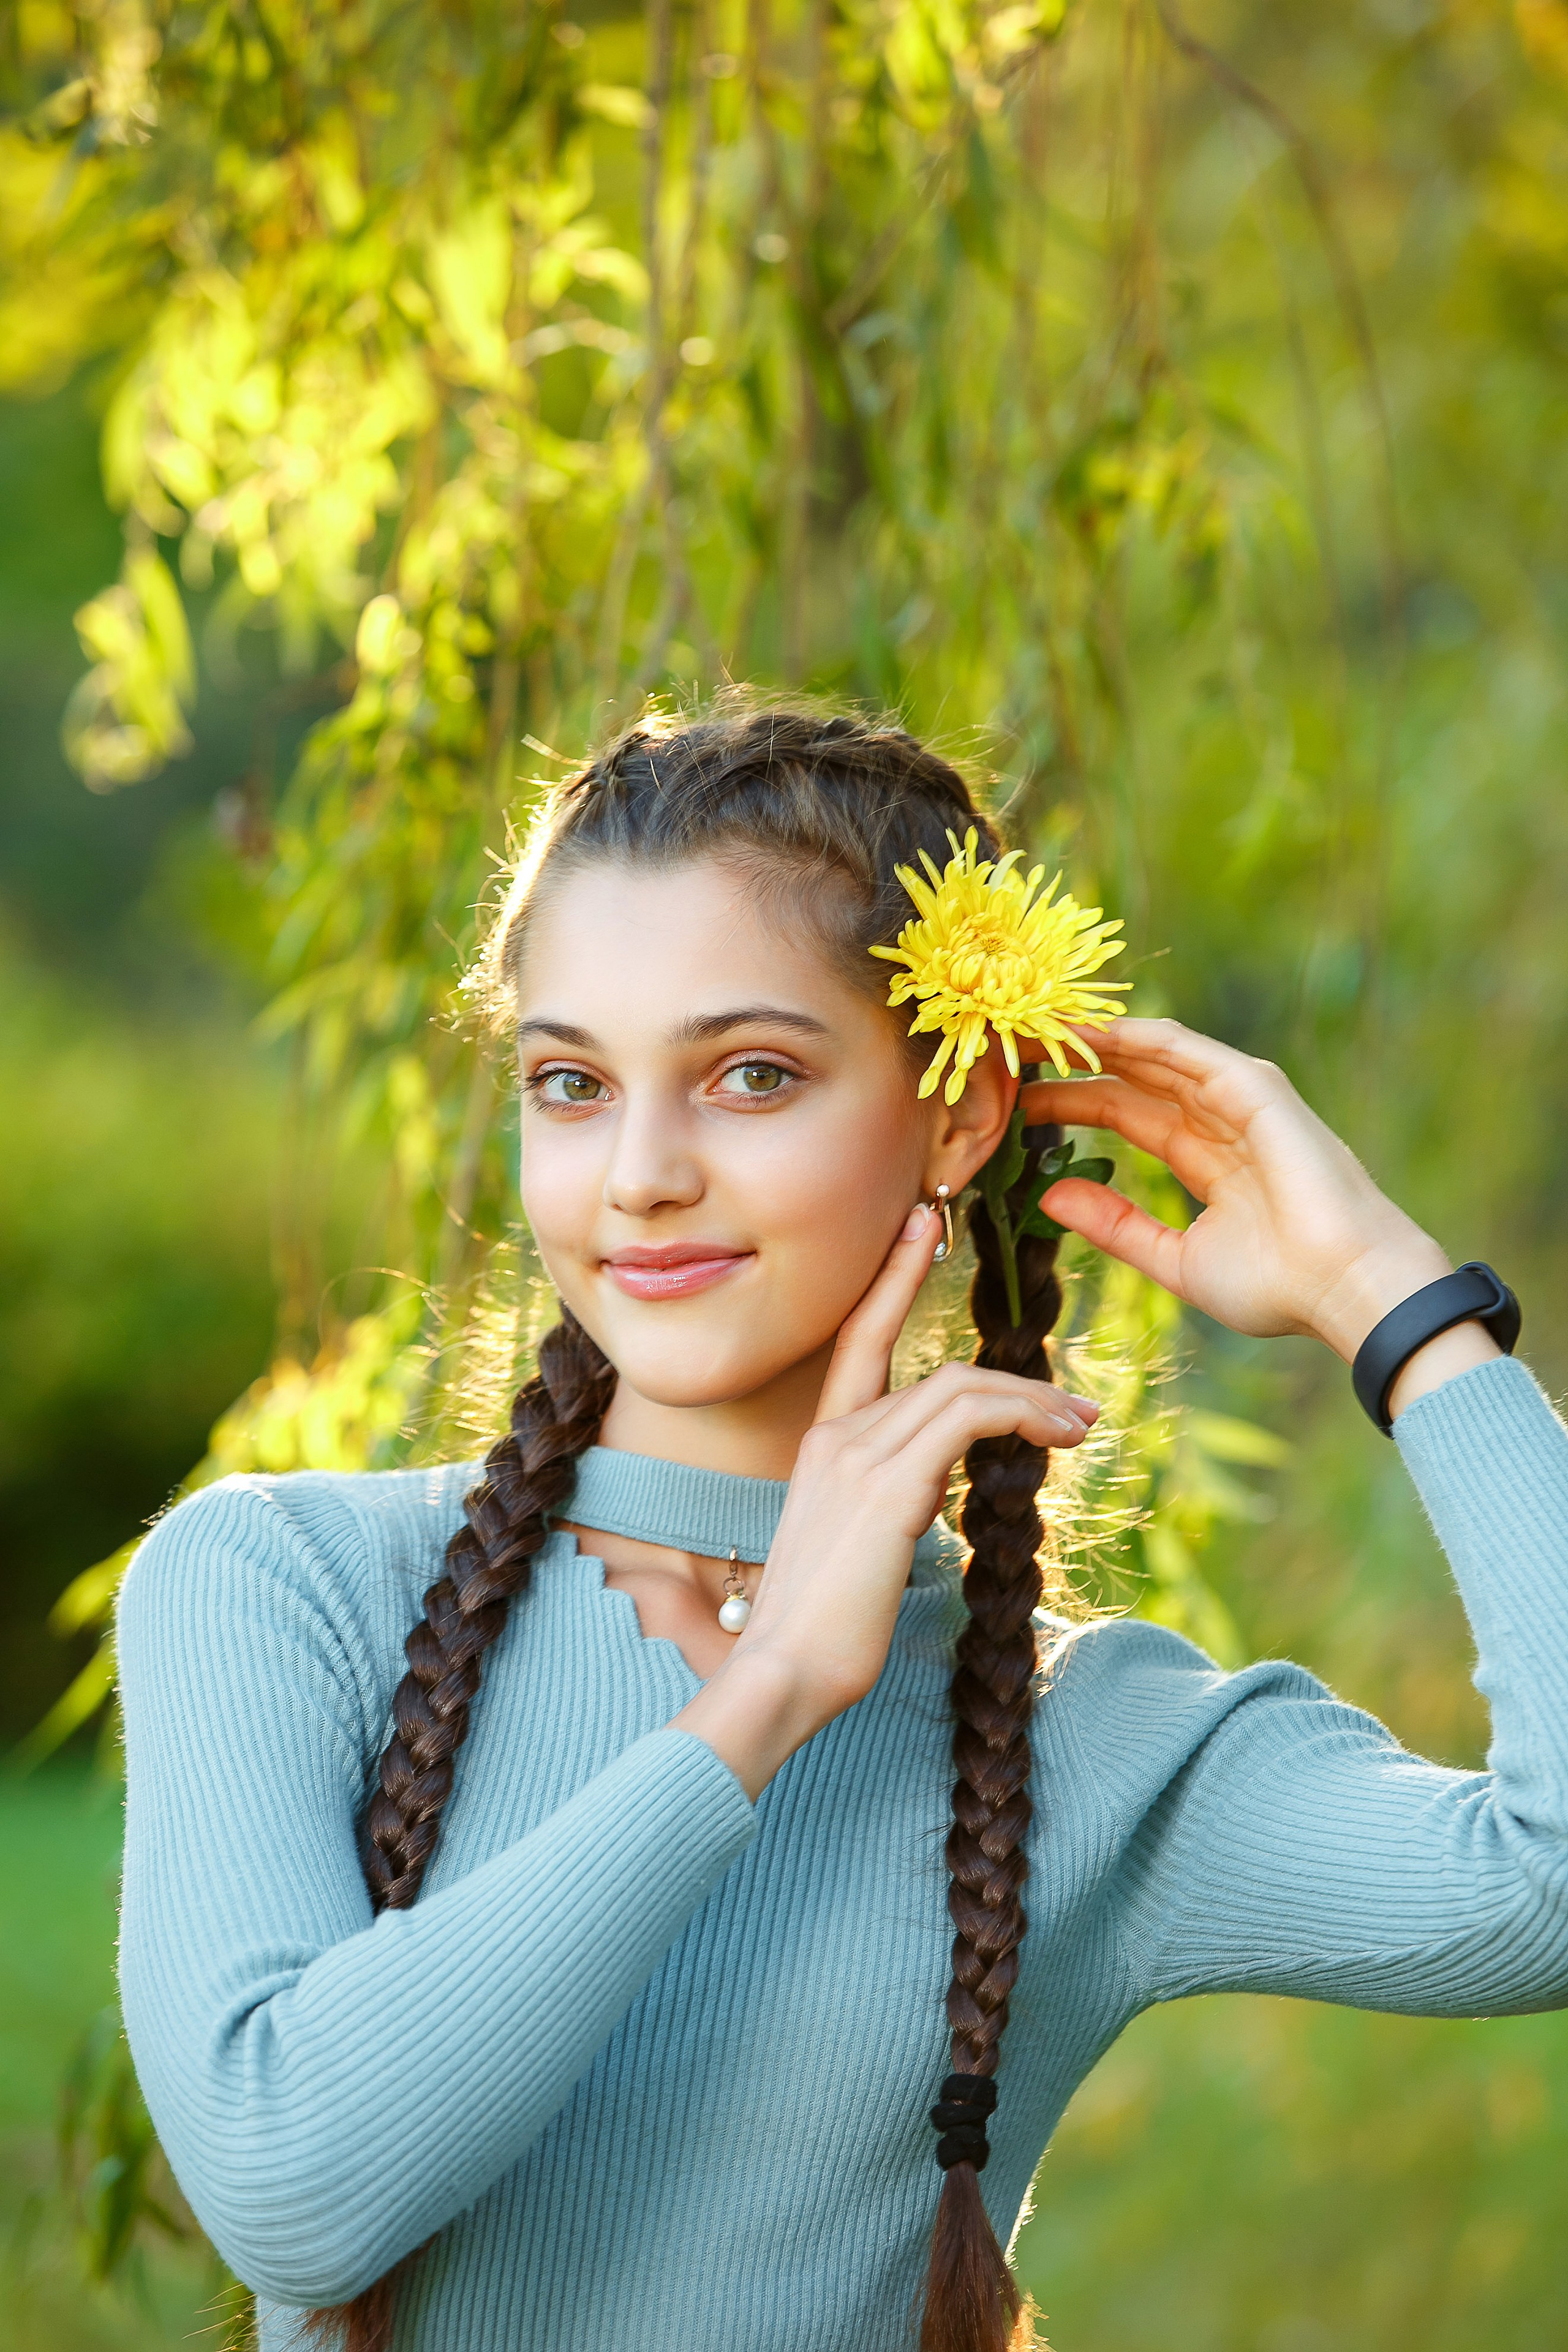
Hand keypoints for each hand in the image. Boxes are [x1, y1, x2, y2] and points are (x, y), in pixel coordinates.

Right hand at [673, 1201, 1097, 1797]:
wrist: (782, 1672)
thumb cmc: (819, 1631)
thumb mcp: (854, 1548)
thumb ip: (885, 1503)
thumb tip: (929, 1488)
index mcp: (822, 1443)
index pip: (860, 1338)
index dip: (894, 1278)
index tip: (924, 1226)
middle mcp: (836, 1435)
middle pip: (937, 1370)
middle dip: (1013, 1377)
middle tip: (1073, 1406)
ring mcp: (857, 1455)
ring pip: (960, 1387)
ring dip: (1033, 1400)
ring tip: (1081, 1428)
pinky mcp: (888, 1485)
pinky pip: (967, 1418)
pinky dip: (1021, 1414)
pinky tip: (1059, 1437)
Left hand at [1022, 1018, 1474, 1367]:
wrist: (1344, 1289)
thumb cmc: (1277, 1287)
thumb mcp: (1176, 1261)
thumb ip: (1116, 1228)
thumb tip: (1050, 1197)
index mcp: (1204, 1159)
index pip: (1124, 1113)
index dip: (1071, 1100)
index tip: (1017, 1096)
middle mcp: (1220, 1120)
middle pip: (1132, 1075)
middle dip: (1073, 1058)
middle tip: (1009, 1042)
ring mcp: (1240, 1100)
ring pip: (1154, 1055)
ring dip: (1097, 1038)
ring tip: (1038, 1023)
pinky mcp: (1256, 1090)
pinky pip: (1188, 1052)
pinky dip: (1139, 1037)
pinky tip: (1093, 1029)